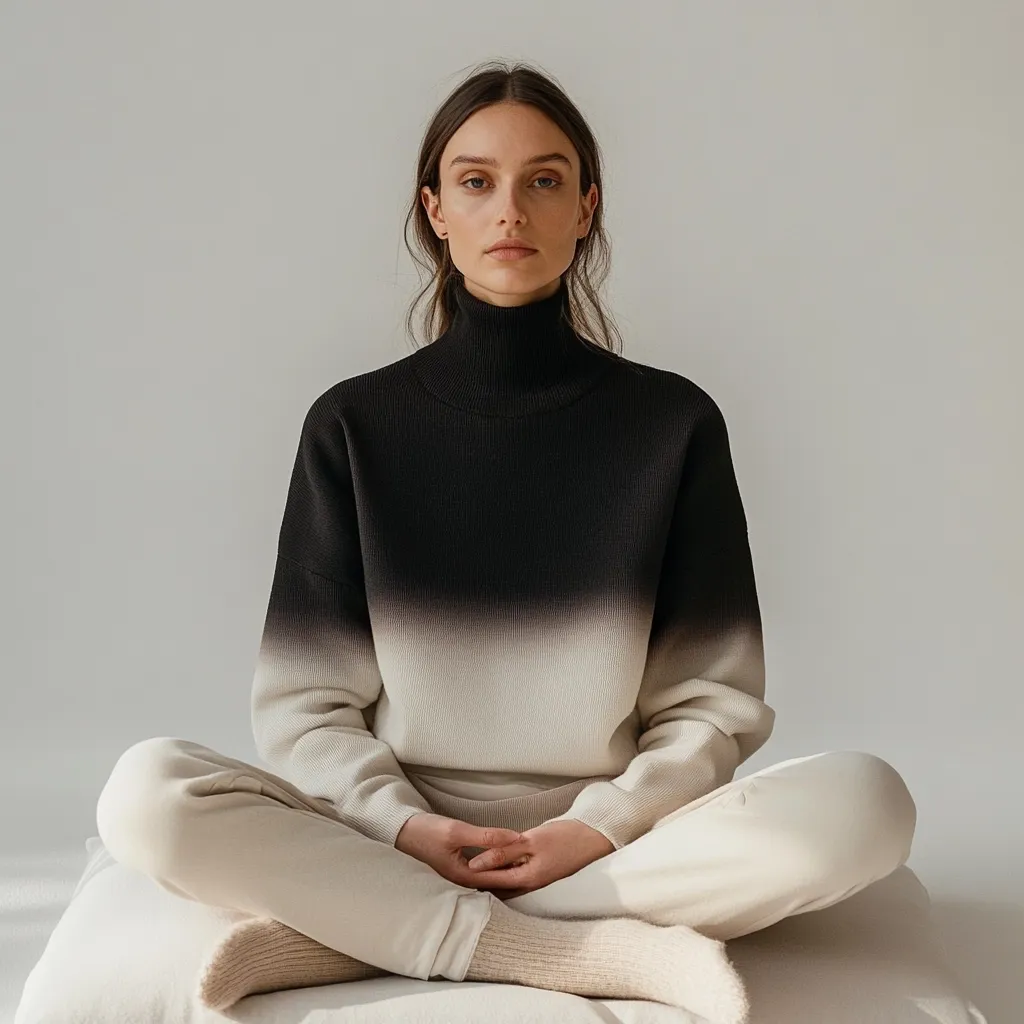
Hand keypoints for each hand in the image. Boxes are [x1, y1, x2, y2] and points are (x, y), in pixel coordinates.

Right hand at [394, 812, 526, 889]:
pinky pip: (481, 871)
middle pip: (496, 881)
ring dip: (505, 869)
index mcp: (463, 878)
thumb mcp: (457, 831)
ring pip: (489, 877)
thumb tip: (515, 837)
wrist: (397, 832)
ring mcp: (457, 877)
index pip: (500, 878)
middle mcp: (461, 883)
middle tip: (537, 862)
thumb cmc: (424, 832)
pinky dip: (494, 865)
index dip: (519, 868)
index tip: (538, 861)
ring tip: (526, 860)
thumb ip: (487, 836)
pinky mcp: (455, 868)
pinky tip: (503, 857)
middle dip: (515, 872)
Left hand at [463, 819, 614, 898]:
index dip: (471, 875)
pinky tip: (497, 858)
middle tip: (457, 864)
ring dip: (491, 871)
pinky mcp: (542, 870)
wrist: (594, 837)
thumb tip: (476, 863)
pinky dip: (504, 867)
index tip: (453, 865)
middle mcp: (531, 883)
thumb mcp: (531, 842)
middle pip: (497, 883)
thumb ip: (502, 852)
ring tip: (470, 861)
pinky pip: (517, 873)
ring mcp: (537, 878)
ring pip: (506, 879)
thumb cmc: (565, 837)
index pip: (490, 881)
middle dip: (479, 876)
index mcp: (527, 879)